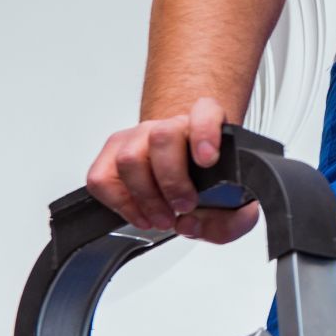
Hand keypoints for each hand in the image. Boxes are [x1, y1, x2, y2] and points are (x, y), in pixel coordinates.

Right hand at [84, 95, 260, 244]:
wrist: (185, 169)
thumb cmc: (208, 182)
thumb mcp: (234, 203)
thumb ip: (234, 220)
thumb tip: (192, 224)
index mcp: (208, 124)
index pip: (206, 111)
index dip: (205, 132)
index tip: (208, 159)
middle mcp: (171, 125)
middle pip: (163, 136)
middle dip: (172, 180)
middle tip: (185, 206)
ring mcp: (138, 137)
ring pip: (130, 158)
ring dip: (145, 197)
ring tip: (162, 218)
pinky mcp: (111, 155)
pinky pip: (101, 177)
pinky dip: (119, 203)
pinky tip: (140, 215)